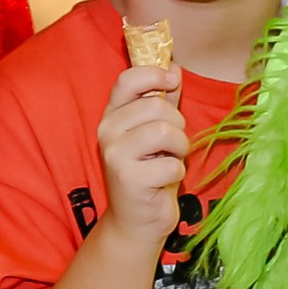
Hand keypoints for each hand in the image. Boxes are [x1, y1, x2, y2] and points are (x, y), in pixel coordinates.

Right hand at [96, 65, 186, 255]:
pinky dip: (177, 172)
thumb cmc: (149, 172)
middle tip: (174, 143)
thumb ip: (163, 100)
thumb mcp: (155, 133)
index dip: (154, 75)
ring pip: (165, 132)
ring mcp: (115, 155)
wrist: (136, 222)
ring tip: (172, 159)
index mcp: (112, 115)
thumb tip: (175, 66)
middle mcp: (107, 131)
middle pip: (156, 106)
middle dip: (177, 124)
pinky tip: (164, 181)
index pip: (127, 80)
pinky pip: (171, 164)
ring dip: (180, 148)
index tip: (173, 81)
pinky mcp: (129, 179)